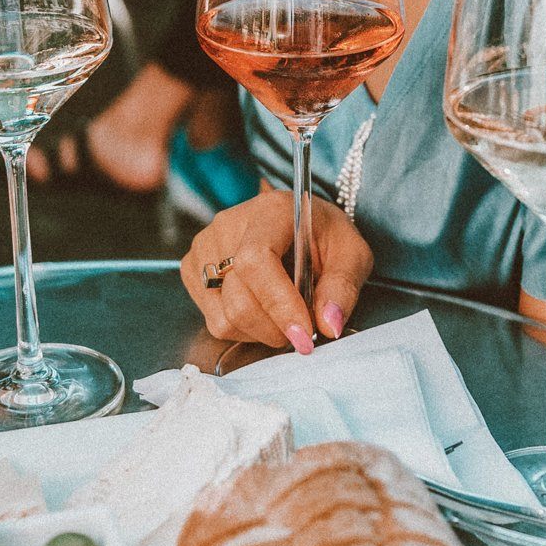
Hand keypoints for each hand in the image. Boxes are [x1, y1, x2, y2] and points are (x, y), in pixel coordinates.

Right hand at [180, 186, 373, 349]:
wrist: (300, 224)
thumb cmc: (326, 237)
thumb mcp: (352, 254)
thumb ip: (342, 287)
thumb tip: (327, 326)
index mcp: (271, 211)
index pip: (256, 260)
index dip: (278, 305)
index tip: (304, 335)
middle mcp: (229, 224)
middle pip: (238, 298)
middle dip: (275, 328)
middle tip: (303, 329)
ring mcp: (205, 245)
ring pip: (223, 317)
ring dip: (260, 331)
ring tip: (282, 314)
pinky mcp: (193, 267)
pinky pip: (213, 319)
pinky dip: (242, 328)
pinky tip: (261, 310)